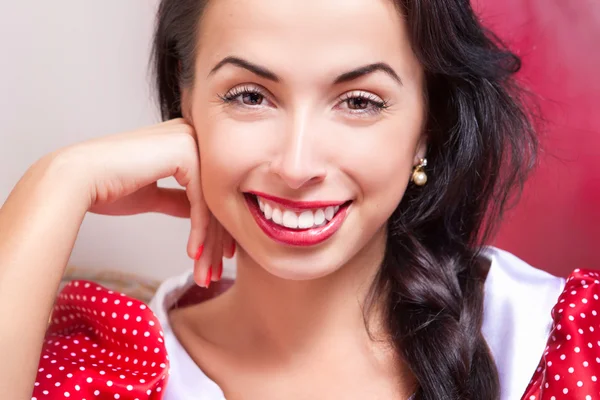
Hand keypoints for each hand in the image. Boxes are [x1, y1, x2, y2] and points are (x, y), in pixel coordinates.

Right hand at [58, 118, 232, 285]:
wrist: (75, 178)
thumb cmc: (106, 186)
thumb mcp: (152, 195)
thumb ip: (178, 199)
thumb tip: (200, 212)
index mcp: (184, 140)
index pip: (210, 191)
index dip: (216, 228)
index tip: (219, 258)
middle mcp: (192, 134)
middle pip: (215, 197)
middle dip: (217, 241)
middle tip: (215, 273)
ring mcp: (190, 140)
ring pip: (211, 202)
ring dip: (209, 244)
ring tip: (205, 274)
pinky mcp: (185, 153)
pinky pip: (200, 201)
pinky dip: (198, 231)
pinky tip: (192, 254)